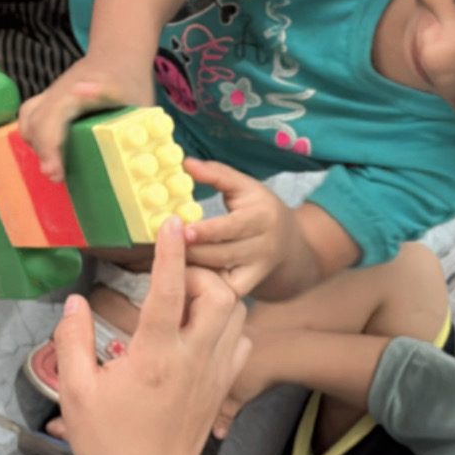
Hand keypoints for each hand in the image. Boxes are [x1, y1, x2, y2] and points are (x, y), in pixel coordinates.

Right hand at [19, 53, 156, 181]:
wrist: (120, 55)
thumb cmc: (128, 79)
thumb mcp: (127, 87)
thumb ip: (108, 91)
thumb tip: (79, 91)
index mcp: (73, 92)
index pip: (50, 119)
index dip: (50, 147)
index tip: (55, 172)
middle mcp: (56, 93)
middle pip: (35, 123)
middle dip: (43, 152)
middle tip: (58, 176)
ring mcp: (51, 97)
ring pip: (29, 120)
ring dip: (37, 145)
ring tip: (55, 167)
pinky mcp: (50, 102)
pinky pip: (32, 120)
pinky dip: (37, 139)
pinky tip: (52, 155)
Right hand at [54, 217, 248, 454]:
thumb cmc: (108, 442)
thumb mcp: (75, 393)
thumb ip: (71, 342)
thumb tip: (73, 303)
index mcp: (155, 356)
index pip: (170, 290)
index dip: (171, 252)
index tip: (172, 222)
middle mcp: (193, 359)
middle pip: (221, 294)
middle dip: (201, 273)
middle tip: (172, 279)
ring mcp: (214, 373)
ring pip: (238, 314)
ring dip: (217, 296)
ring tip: (186, 301)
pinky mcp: (223, 387)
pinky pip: (241, 342)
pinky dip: (230, 325)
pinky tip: (203, 330)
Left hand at [180, 161, 300, 295]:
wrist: (289, 243)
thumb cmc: (259, 208)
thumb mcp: (244, 186)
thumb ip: (216, 174)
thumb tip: (186, 163)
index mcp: (263, 217)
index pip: (231, 227)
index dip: (206, 231)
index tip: (182, 231)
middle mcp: (265, 246)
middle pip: (223, 254)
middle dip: (192, 252)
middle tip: (165, 246)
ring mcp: (259, 269)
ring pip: (222, 273)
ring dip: (194, 268)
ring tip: (169, 260)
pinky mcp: (250, 286)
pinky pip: (224, 290)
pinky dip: (203, 285)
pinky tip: (185, 277)